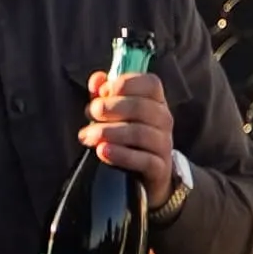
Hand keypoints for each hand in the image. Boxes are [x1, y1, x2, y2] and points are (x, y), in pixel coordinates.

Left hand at [81, 61, 179, 188]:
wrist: (144, 173)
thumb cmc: (125, 133)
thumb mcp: (114, 111)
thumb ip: (104, 93)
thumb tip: (97, 80)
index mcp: (156, 100)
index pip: (150, 83)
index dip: (125, 84)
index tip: (102, 92)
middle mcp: (164, 119)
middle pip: (141, 107)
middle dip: (110, 108)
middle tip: (90, 113)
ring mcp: (164, 144)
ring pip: (140, 133)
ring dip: (109, 132)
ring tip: (88, 136)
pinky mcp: (160, 168)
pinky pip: (144, 160)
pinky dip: (121, 155)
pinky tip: (102, 151)